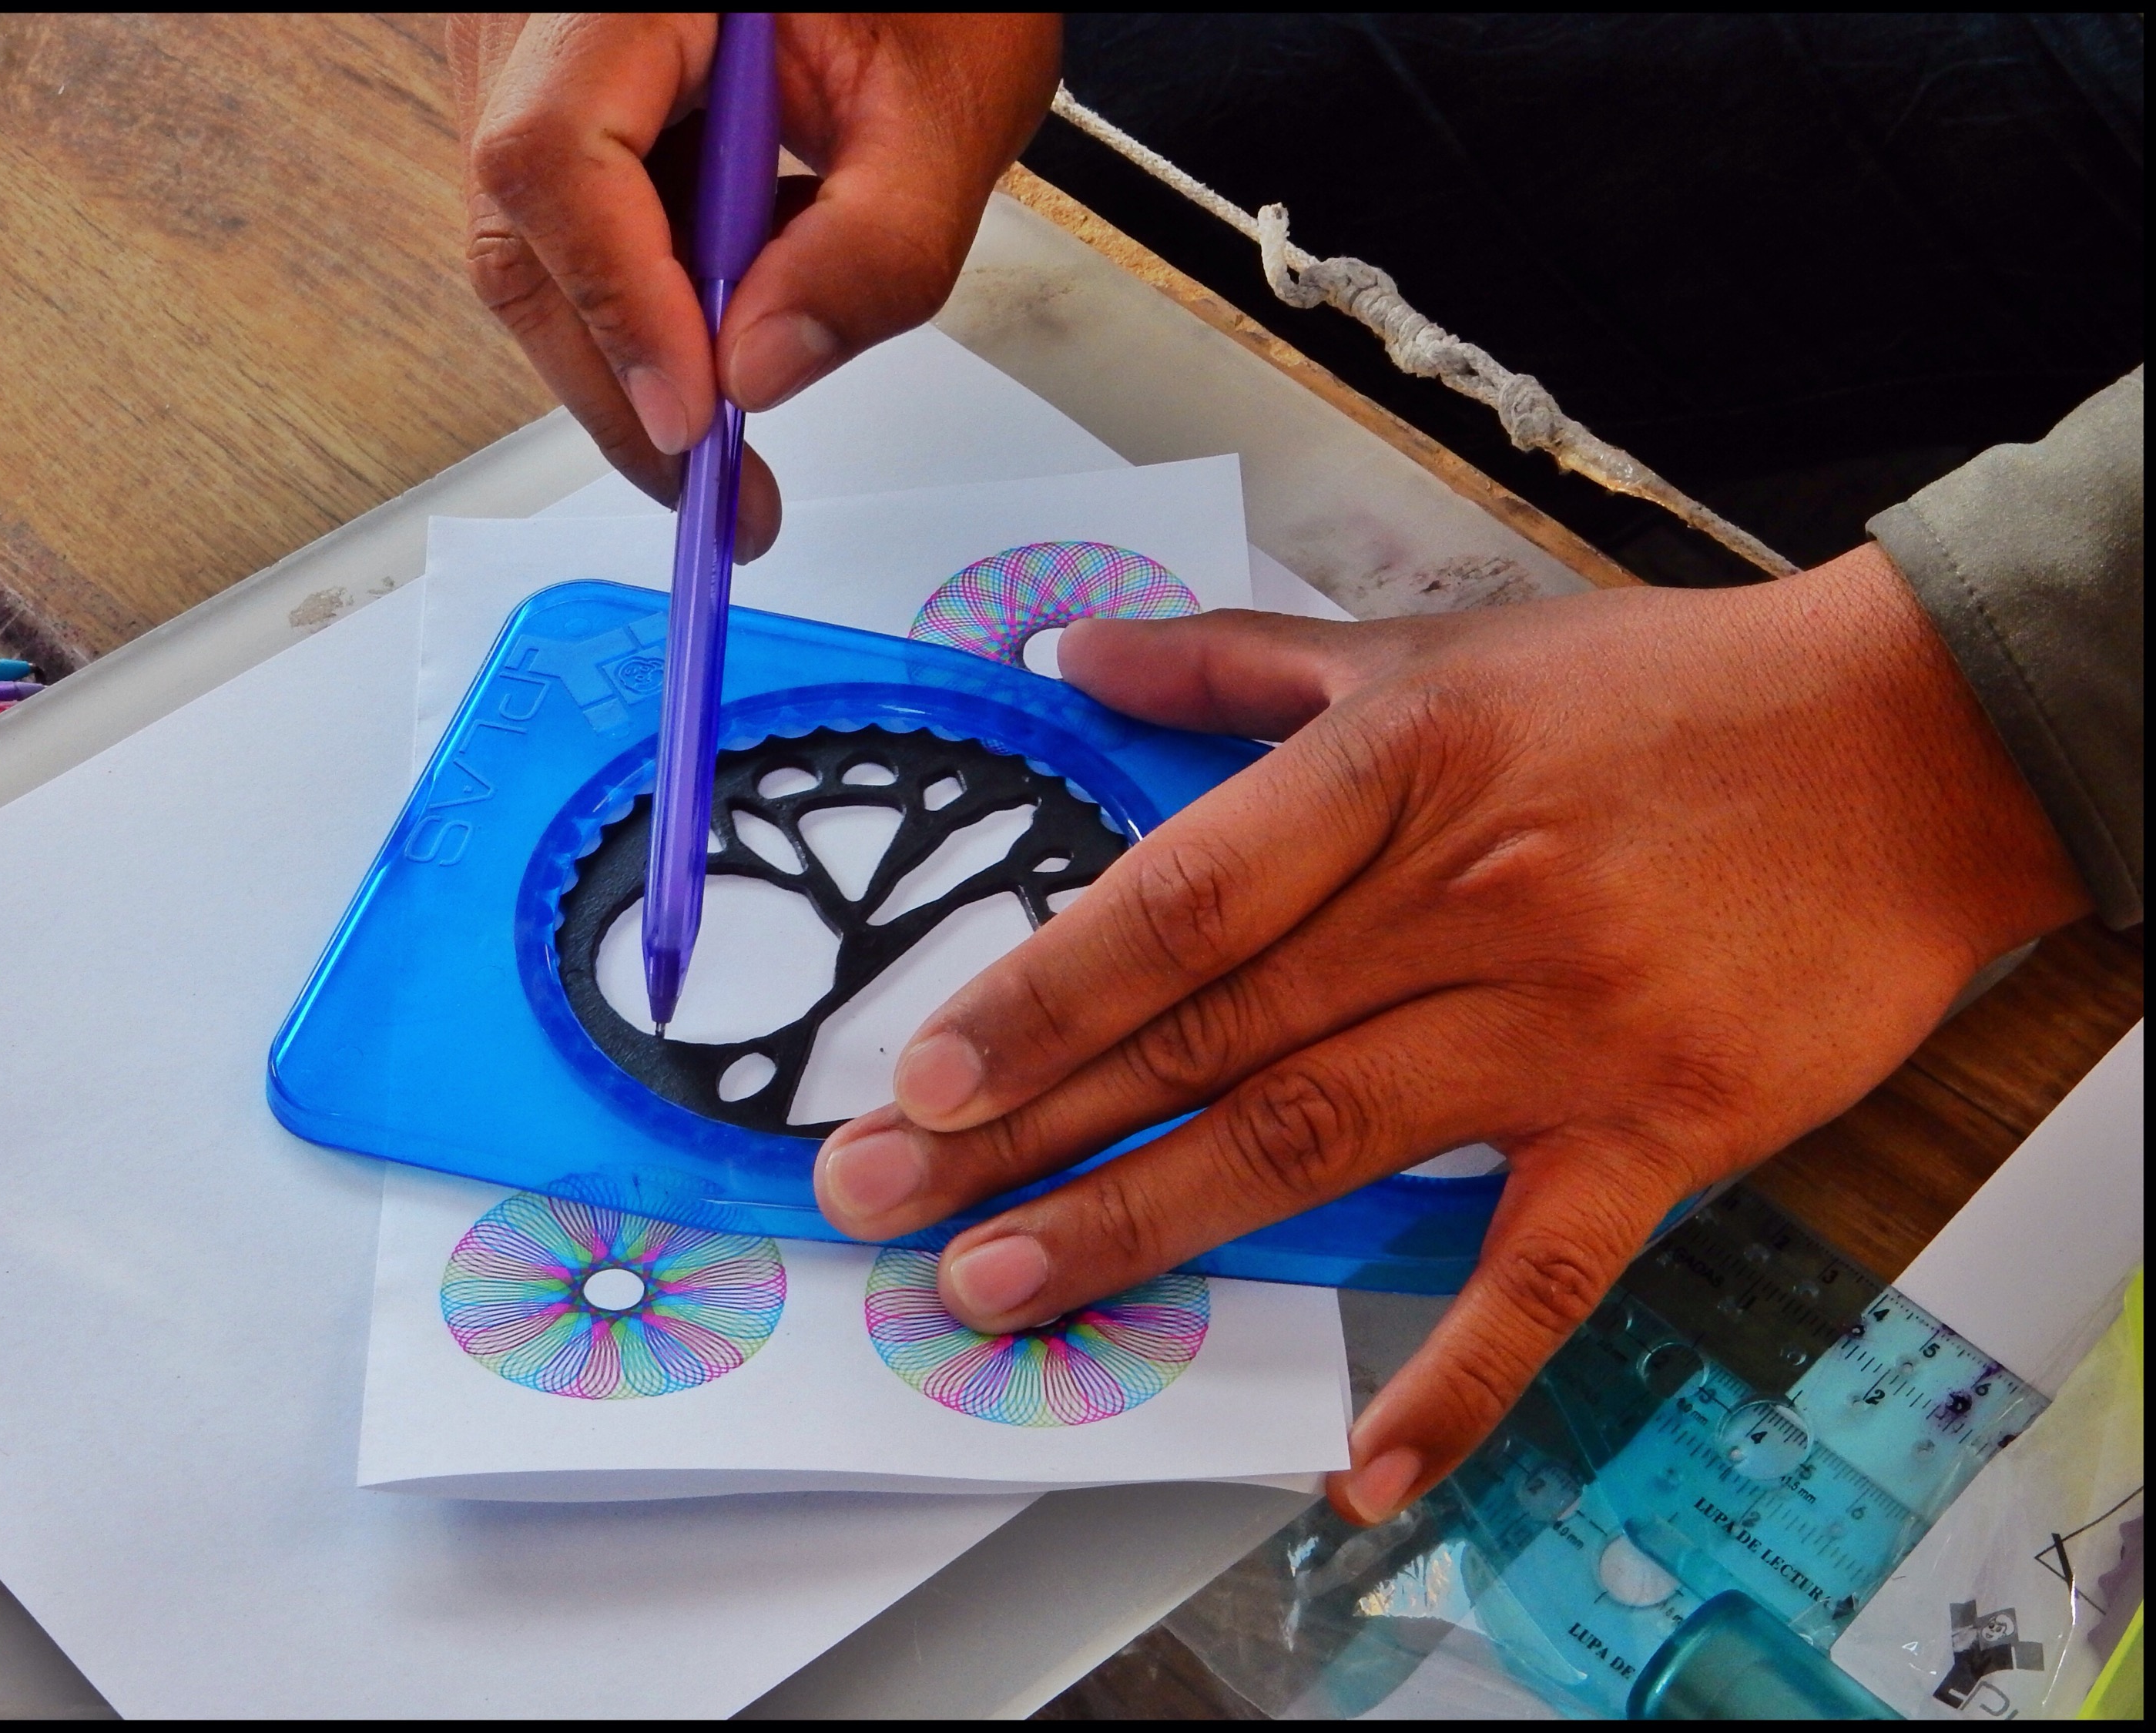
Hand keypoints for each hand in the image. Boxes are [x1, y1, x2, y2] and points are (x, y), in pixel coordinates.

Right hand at [447, 13, 1060, 557]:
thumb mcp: (947, 109)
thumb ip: (876, 246)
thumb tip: (759, 374)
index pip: (557, 153)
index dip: (619, 305)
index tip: (696, 420)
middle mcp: (544, 9)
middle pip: (526, 225)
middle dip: (625, 382)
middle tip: (719, 495)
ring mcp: (530, 59)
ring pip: (536, 251)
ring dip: (639, 358)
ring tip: (736, 438)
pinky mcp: (552, 109)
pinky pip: (571, 237)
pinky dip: (648, 313)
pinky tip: (726, 333)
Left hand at [811, 545, 2091, 1521]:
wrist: (1911, 747)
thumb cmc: (1662, 694)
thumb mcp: (1437, 648)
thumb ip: (1240, 663)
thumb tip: (1080, 661)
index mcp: (1394, 772)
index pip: (1181, 904)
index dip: (1044, 996)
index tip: (927, 1078)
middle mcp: (1460, 905)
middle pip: (1211, 1037)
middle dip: (1032, 1128)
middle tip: (885, 1199)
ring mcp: (1557, 1033)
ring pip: (1316, 1145)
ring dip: (1150, 1226)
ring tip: (1008, 1290)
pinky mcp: (1655, 1133)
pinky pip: (1538, 1277)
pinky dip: (1450, 1380)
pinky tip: (1354, 1470)